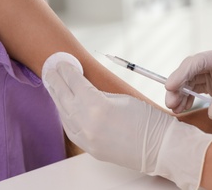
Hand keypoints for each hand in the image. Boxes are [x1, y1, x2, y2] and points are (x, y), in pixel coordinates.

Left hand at [42, 53, 211, 189]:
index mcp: (97, 106)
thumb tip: (85, 89)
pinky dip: (66, 116)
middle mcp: (87, 123)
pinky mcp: (90, 149)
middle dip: (56, 81)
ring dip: (59, 99)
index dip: (67, 71)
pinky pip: (71, 130)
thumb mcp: (123, 99)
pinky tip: (65, 108)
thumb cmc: (148, 120)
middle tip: (51, 69)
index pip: (74, 83)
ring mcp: (87, 139)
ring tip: (55, 87)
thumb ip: (100, 94)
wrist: (159, 148)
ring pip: (64, 115)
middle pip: (63, 98)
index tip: (62, 62)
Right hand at [165, 47, 211, 130]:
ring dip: (181, 93)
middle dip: (178, 85)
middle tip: (170, 102)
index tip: (170, 86)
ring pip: (192, 80)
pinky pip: (197, 89)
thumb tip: (209, 113)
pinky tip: (183, 107)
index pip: (199, 61)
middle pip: (191, 70)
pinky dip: (188, 98)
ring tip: (174, 108)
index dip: (182, 72)